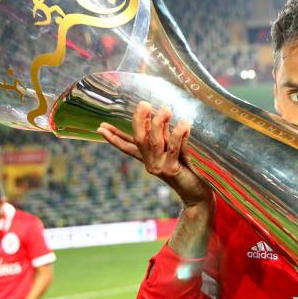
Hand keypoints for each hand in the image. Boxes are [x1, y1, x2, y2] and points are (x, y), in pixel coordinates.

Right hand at [98, 101, 212, 206]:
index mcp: (149, 158)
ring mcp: (160, 167)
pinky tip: (185, 124)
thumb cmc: (189, 170)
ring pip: (155, 141)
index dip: (115, 137)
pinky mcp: (172, 170)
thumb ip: (167, 136)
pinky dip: (178, 134)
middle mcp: (151, 163)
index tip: (100, 127)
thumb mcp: (175, 150)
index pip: (128, 146)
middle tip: (143, 103)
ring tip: (165, 108)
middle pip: (139, 139)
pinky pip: (173, 148)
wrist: (197, 194)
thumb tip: (163, 114)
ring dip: (158, 123)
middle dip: (139, 120)